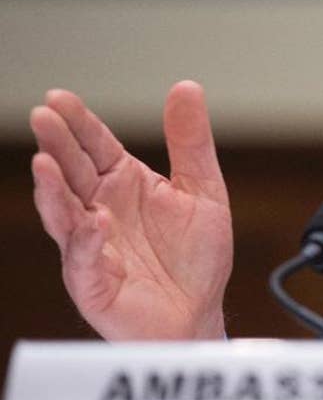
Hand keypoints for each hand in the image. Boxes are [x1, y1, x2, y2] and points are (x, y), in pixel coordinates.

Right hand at [29, 81, 231, 339]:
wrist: (199, 313)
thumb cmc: (195, 256)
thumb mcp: (203, 189)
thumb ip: (191, 141)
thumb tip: (185, 87)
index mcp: (124, 184)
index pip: (95, 146)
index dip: (78, 123)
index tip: (59, 97)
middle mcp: (100, 210)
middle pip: (72, 172)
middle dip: (56, 145)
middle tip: (43, 116)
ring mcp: (91, 247)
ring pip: (64, 215)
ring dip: (53, 190)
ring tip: (45, 163)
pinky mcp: (93, 284)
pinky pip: (85, 261)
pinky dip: (88, 241)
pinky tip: (95, 221)